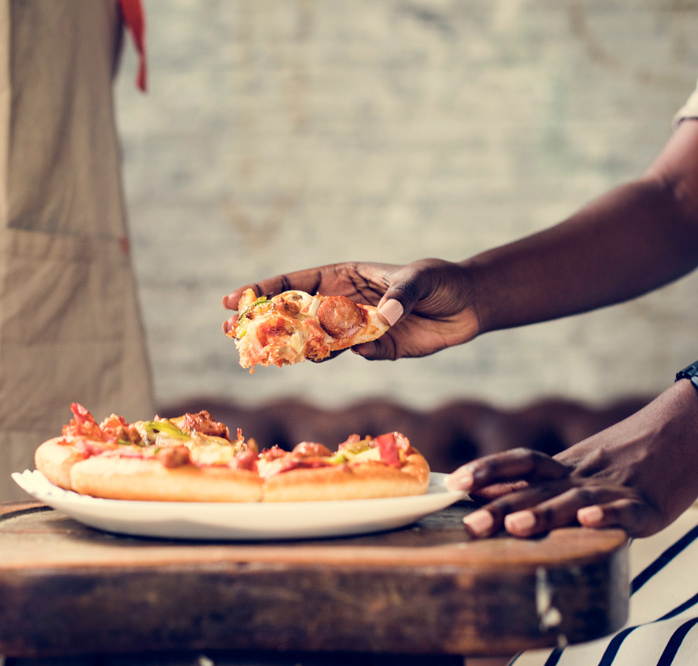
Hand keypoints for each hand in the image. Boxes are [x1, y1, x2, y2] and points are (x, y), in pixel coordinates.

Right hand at [222, 258, 481, 358]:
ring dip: (290, 346)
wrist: (468, 306)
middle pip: (294, 314)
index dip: (263, 290)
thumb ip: (401, 295)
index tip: (235, 298)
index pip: (295, 283)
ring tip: (269, 351)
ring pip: (313, 340)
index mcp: (343, 276)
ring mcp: (355, 328)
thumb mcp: (421, 279)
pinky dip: (336, 356)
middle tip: (230, 331)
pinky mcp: (373, 349)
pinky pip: (346, 355)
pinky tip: (337, 351)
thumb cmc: (440, 281)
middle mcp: (343, 302)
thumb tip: (384, 316)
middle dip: (262, 322)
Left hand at [450, 383, 697, 538]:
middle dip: (500, 507)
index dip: (488, 472)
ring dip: (543, 513)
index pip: (520, 463)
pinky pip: (626, 510)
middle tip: (468, 524)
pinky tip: (589, 520)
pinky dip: (608, 515)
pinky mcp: (650, 505)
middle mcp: (584, 475)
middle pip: (536, 488)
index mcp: (567, 466)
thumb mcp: (583, 464)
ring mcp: (616, 488)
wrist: (691, 427)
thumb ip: (541, 483)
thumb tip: (487, 496)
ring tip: (515, 525)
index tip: (454, 484)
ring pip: (573, 500)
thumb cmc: (632, 453)